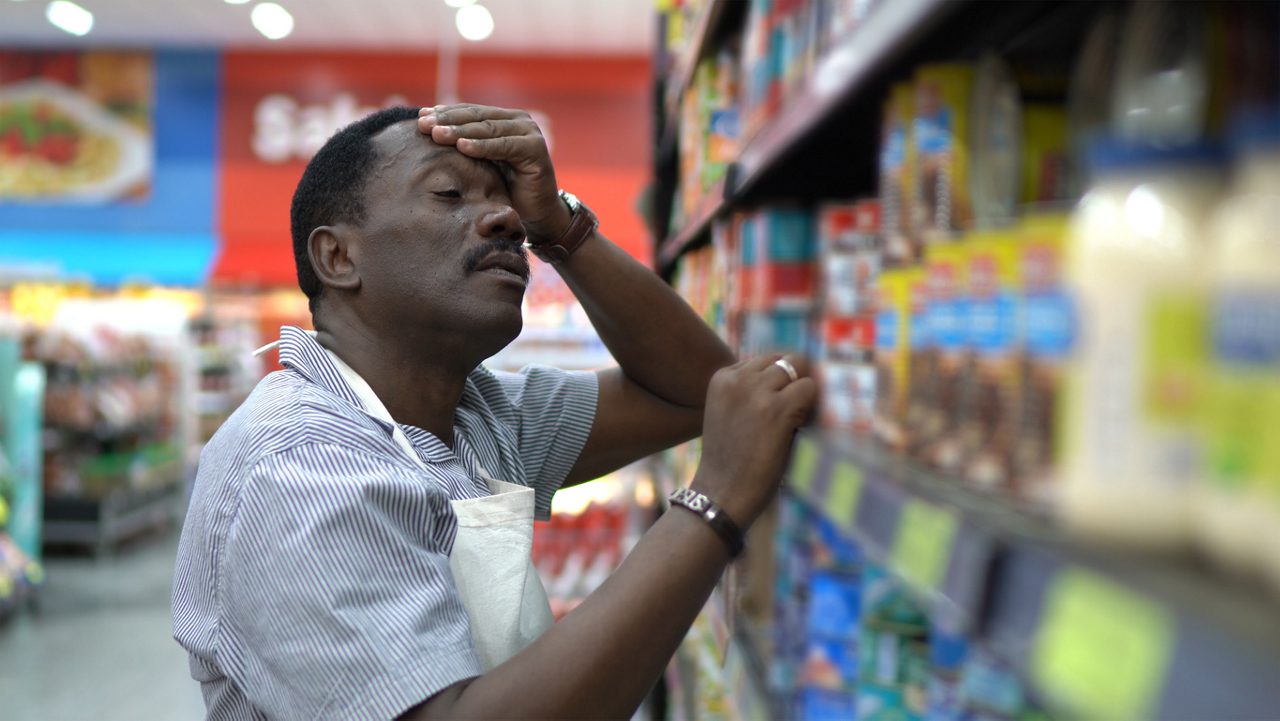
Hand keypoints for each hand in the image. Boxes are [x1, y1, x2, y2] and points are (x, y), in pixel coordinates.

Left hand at [418, 104, 571, 243]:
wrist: (537, 214)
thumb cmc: (506, 190)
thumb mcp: (481, 164)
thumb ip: (465, 146)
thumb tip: (430, 132)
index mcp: (504, 120)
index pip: (470, 112)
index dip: (445, 113)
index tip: (420, 117)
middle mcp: (518, 121)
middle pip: (477, 117)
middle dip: (448, 121)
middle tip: (424, 125)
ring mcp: (529, 132)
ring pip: (488, 129)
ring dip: (461, 132)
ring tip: (437, 135)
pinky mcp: (536, 148)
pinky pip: (504, 146)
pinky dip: (483, 146)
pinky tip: (462, 147)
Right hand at [693, 355, 816, 527]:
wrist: (721, 494)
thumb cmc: (731, 461)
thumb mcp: (731, 414)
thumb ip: (753, 392)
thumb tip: (798, 375)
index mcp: (723, 377)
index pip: (766, 361)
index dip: (780, 384)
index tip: (777, 411)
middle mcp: (738, 378)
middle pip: (785, 359)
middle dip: (795, 382)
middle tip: (795, 414)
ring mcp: (756, 391)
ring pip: (799, 368)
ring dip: (804, 393)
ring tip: (797, 422)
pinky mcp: (776, 409)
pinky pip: (810, 388)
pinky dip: (813, 406)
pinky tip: (800, 429)